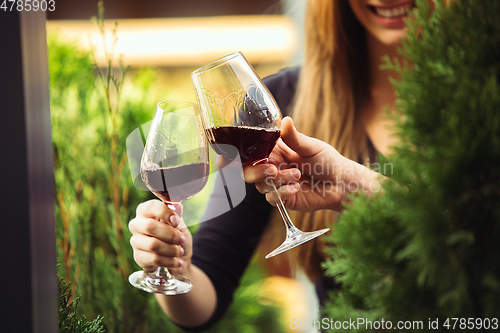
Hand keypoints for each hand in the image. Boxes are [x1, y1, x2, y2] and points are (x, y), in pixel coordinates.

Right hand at [129, 200, 191, 275]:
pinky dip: (170, 261)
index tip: (177, 221)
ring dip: (172, 249)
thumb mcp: (179, 223)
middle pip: (150, 226)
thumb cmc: (176, 235)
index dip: (165, 213)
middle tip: (182, 239)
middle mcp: (137, 224)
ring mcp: (135, 241)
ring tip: (180, 251)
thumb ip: (177, 214)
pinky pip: (155, 259)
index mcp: (146, 211)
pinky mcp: (138, 257)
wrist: (178, 257)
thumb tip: (178, 206)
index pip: (151, 207)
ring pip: (153, 245)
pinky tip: (176, 261)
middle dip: (171, 234)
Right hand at [244, 117, 381, 211]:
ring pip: (261, 185)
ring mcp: (277, 184)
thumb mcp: (311, 147)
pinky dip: (283, 193)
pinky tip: (297, 187)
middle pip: (249, 172)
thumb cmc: (327, 160)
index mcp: (275, 151)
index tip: (246, 158)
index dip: (245, 156)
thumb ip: (294, 138)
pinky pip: (273, 199)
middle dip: (256, 172)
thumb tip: (285, 120)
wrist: (341, 182)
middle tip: (273, 170)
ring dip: (278, 181)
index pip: (252, 153)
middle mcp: (273, 168)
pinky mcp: (285, 199)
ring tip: (297, 175)